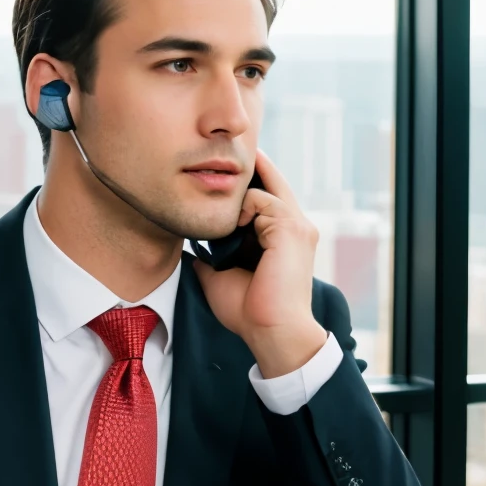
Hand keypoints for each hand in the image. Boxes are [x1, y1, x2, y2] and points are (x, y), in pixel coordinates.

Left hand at [194, 150, 328, 377]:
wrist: (272, 332)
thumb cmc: (250, 312)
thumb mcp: (220, 277)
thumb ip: (209, 258)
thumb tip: (188, 250)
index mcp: (283, 239)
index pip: (269, 198)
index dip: (248, 185)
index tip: (223, 178)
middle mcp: (296, 228)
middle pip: (273, 183)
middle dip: (253, 167)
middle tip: (229, 154)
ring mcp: (298, 226)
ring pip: (263, 189)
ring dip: (238, 197)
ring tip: (224, 217)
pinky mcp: (292, 228)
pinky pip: (262, 198)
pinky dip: (243, 206)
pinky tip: (231, 225)